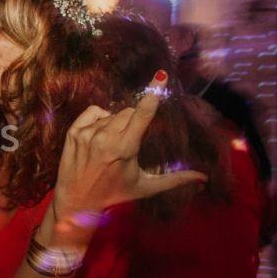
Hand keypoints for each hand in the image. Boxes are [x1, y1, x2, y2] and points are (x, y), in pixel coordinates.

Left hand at [52, 71, 206, 220]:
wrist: (76, 201)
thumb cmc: (114, 194)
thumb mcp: (145, 187)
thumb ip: (175, 180)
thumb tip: (203, 178)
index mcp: (125, 149)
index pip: (142, 114)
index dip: (153, 94)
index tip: (160, 76)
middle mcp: (105, 138)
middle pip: (129, 112)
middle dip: (134, 121)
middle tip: (128, 142)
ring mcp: (87, 134)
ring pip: (111, 113)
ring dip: (116, 124)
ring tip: (111, 146)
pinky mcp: (73, 132)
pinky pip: (93, 111)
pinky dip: (99, 118)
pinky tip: (99, 135)